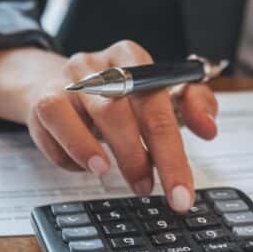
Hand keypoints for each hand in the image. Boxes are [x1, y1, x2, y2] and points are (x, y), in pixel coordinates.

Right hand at [0, 42, 218, 212]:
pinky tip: (90, 167)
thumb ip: (193, 105)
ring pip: (94, 114)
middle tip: (160, 193)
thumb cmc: (114, 98)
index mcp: (132, 58)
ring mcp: (69, 81)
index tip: (184, 189)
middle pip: (127, 109)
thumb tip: (210, 128)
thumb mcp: (156, 96)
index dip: (175, 149)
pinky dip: (74, 153)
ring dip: (114, 154)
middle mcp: (100, 64)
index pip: (160, 100)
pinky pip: (57, 127)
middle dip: (147, 158)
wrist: (50, 84)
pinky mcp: (42, 100)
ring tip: (128, 181)